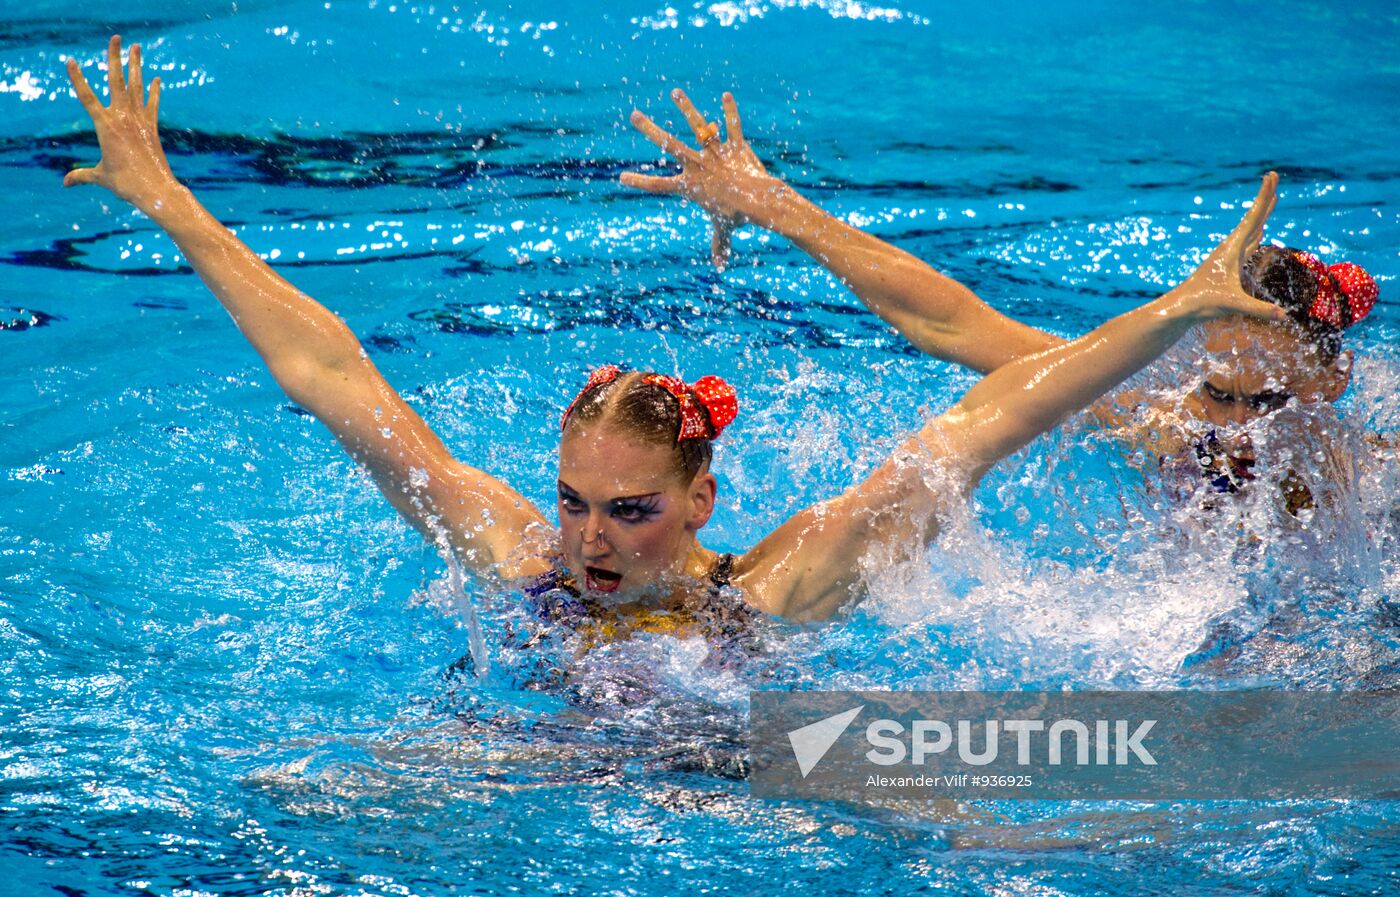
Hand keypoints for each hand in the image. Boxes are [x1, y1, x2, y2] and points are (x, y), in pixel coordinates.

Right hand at [64, 35, 174, 207]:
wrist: (155, 190)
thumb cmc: (126, 184)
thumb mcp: (100, 177)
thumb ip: (82, 176)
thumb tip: (65, 183)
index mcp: (105, 126)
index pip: (87, 97)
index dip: (78, 78)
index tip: (71, 61)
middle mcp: (123, 118)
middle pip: (117, 81)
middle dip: (115, 58)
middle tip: (116, 38)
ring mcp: (140, 121)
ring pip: (136, 87)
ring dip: (136, 66)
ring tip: (136, 47)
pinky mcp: (153, 128)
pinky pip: (152, 105)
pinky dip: (154, 92)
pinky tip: (156, 79)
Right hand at [622, 89, 776, 270]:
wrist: (757, 201)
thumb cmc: (737, 216)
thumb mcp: (724, 230)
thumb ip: (720, 245)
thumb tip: (721, 267)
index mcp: (689, 185)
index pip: (657, 186)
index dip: (638, 183)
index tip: (621, 178)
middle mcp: (697, 165)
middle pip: (668, 144)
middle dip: (648, 129)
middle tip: (633, 115)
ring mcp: (714, 152)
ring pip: (696, 125)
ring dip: (685, 108)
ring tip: (674, 92)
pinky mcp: (734, 146)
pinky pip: (732, 125)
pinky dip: (730, 111)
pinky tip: (727, 95)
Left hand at [1172, 172, 1287, 324]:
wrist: (1181, 308)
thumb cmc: (1202, 303)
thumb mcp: (1232, 304)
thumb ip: (1259, 309)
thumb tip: (1283, 316)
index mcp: (1232, 249)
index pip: (1253, 218)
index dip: (1264, 197)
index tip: (1272, 176)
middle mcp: (1230, 248)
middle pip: (1253, 218)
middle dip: (1264, 199)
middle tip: (1273, 178)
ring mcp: (1228, 256)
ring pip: (1250, 229)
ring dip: (1261, 214)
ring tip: (1271, 200)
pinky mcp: (1228, 266)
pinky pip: (1247, 243)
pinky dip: (1256, 233)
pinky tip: (1260, 232)